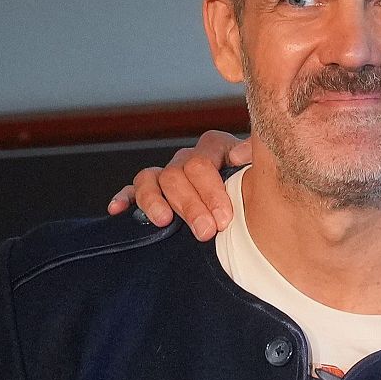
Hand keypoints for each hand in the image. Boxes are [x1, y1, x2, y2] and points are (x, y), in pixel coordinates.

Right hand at [106, 130, 251, 240]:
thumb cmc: (260, 187)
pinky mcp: (152, 191)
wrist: (257, 201)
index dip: (211, 191)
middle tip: (206, 231)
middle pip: (177, 175)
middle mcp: (188, 159)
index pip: (203, 162)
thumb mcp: (262, 170)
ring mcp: (168, 174)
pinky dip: (125, 198)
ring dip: (155, 201)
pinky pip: (132, 190)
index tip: (224, 218)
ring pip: (151, 179)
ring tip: (164, 222)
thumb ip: (254, 158)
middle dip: (191, 205)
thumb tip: (239, 157)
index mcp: (215, 148)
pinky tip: (117, 210)